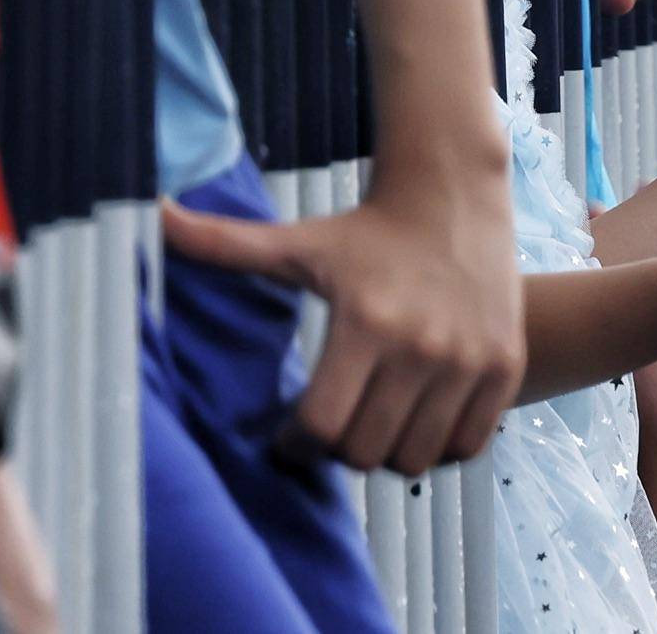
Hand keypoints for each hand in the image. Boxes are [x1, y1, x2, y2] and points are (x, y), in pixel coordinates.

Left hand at [158, 169, 524, 470]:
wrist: (451, 197)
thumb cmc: (362, 230)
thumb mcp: (294, 243)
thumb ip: (221, 243)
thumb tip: (152, 216)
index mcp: (365, 322)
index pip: (323, 426)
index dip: (296, 444)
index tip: (287, 435)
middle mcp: (422, 348)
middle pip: (368, 452)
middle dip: (338, 451)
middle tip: (328, 430)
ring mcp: (469, 363)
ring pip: (417, 460)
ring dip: (387, 455)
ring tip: (369, 424)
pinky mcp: (504, 370)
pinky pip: (467, 448)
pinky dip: (438, 448)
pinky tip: (413, 419)